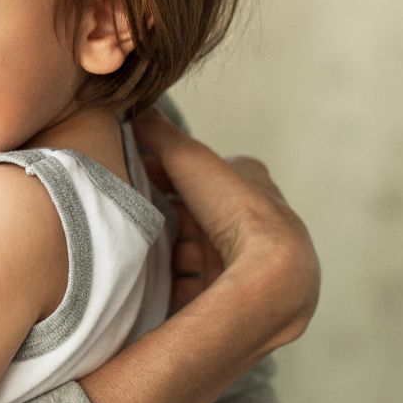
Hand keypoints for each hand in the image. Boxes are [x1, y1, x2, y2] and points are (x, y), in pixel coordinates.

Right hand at [132, 109, 319, 353]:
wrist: (272, 275)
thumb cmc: (238, 210)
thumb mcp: (190, 158)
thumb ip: (159, 133)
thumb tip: (132, 107)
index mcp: (253, 188)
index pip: (205, 178)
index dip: (169, 176)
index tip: (136, 178)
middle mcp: (254, 225)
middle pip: (196, 217)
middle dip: (164, 216)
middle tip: (130, 215)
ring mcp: (244, 263)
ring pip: (192, 253)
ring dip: (166, 252)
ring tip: (132, 249)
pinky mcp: (233, 295)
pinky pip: (192, 286)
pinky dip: (169, 283)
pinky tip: (146, 281)